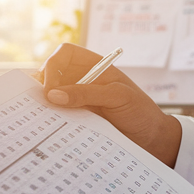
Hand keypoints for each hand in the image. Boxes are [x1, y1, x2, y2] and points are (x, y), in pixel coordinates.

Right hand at [35, 43, 182, 167]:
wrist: (151, 139)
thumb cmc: (140, 111)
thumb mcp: (119, 97)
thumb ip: (88, 93)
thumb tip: (53, 95)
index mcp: (94, 66)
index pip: (64, 54)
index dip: (53, 65)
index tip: (51, 88)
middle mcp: (82, 79)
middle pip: (50, 73)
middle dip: (41, 86)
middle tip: (42, 106)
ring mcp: (77, 99)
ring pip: (49, 96)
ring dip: (43, 105)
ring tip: (43, 119)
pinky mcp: (75, 118)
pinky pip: (56, 115)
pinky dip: (50, 119)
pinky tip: (51, 128)